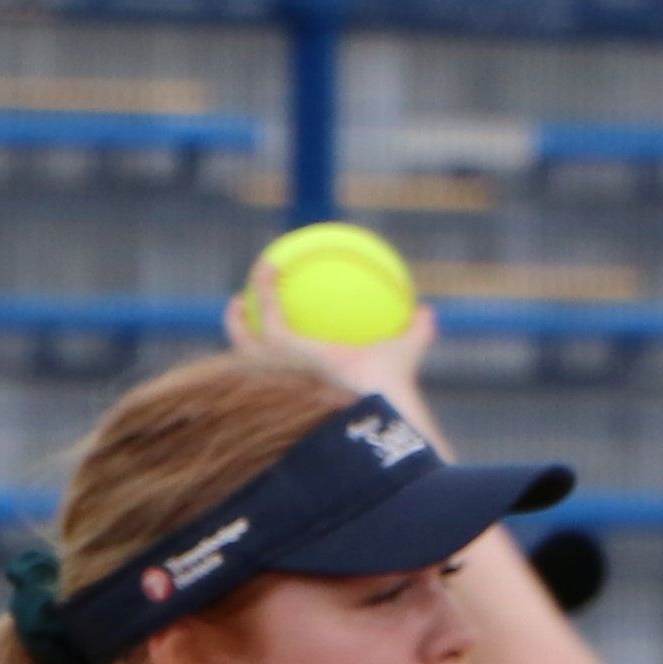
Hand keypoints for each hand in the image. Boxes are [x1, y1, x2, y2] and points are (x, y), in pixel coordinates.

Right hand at [222, 269, 440, 422]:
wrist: (382, 396)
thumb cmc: (394, 384)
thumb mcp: (408, 348)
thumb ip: (416, 330)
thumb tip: (426, 310)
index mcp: (313, 382)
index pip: (285, 370)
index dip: (271, 351)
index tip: (269, 325)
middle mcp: (289, 381)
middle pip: (251, 363)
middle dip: (239, 334)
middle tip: (241, 306)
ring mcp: (279, 370)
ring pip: (243, 343)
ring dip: (236, 315)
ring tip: (243, 290)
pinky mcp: (281, 352)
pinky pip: (268, 316)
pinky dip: (265, 290)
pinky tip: (270, 267)